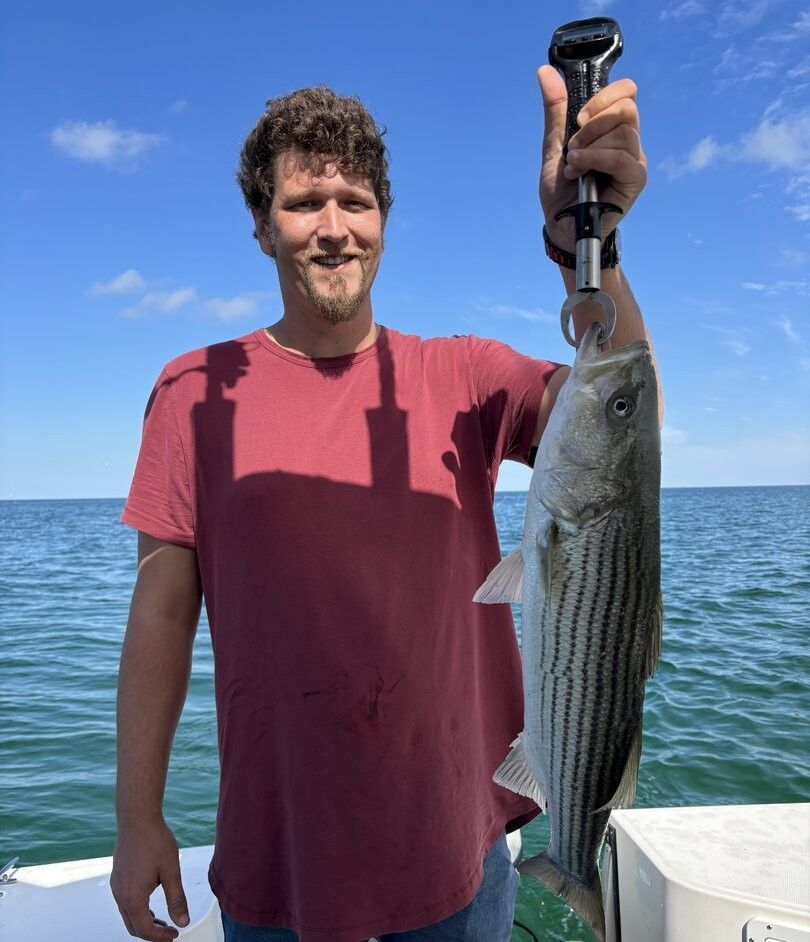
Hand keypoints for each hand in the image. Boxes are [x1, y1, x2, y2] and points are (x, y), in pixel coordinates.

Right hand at [110, 817, 189, 940]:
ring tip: (162, 918)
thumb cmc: (155, 841)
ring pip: (127, 915)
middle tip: (169, 930)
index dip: (160, 937)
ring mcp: (116, 886)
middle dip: (151, 932)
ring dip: (143, 921)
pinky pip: (124, 902)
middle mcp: (120, 896)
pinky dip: (137, 909)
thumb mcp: (171, 871)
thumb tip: (182, 922)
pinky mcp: (117, 877)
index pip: (144, 930)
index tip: (175, 934)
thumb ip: (177, 899)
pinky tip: (150, 900)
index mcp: (133, 898)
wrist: (137, 818)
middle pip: (133, 926)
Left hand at [537, 64, 646, 252]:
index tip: (579, 117)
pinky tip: (579, 170)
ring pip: (623, 131)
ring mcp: (634, 160)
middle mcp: (628, 141)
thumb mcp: (554, 146)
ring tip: (574, 166)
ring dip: (590, 146)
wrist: (560, 227)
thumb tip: (545, 72)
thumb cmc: (561, 192)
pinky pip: (622, 157)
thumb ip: (555, 111)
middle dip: (592, 124)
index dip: (603, 96)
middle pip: (626, 107)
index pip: (626, 92)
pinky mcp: (635, 179)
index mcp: (612, 129)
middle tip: (573, 147)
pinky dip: (596, 159)